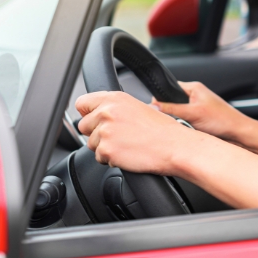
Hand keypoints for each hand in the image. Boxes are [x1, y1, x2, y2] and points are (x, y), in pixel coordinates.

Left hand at [76, 90, 199, 175]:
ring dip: (105, 147)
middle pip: (83, 126)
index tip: (94, 120)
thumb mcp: (139, 107)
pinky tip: (128, 153)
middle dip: (96, 133)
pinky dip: (111, 159)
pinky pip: (99, 158)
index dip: (88, 113)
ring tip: (127, 145)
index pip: (82, 103)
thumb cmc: (163, 130)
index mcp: (115, 98)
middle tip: (118, 136)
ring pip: (91, 144)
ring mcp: (105, 131)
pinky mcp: (106, 150)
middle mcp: (107, 112)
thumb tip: (99, 115)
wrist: (174, 146)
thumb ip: (116, 109)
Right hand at [153, 81, 246, 140]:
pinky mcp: (198, 120)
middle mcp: (195, 96)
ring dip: (177, 122)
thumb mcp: (193, 113)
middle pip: (171, 103)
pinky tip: (187, 132)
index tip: (155, 109)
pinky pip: (184, 123)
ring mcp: (197, 109)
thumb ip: (171, 109)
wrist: (238, 134)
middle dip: (168, 112)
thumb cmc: (223, 120)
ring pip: (176, 115)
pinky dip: (183, 128)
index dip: (160, 99)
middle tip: (171, 120)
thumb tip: (153, 106)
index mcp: (194, 88)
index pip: (169, 88)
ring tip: (184, 127)